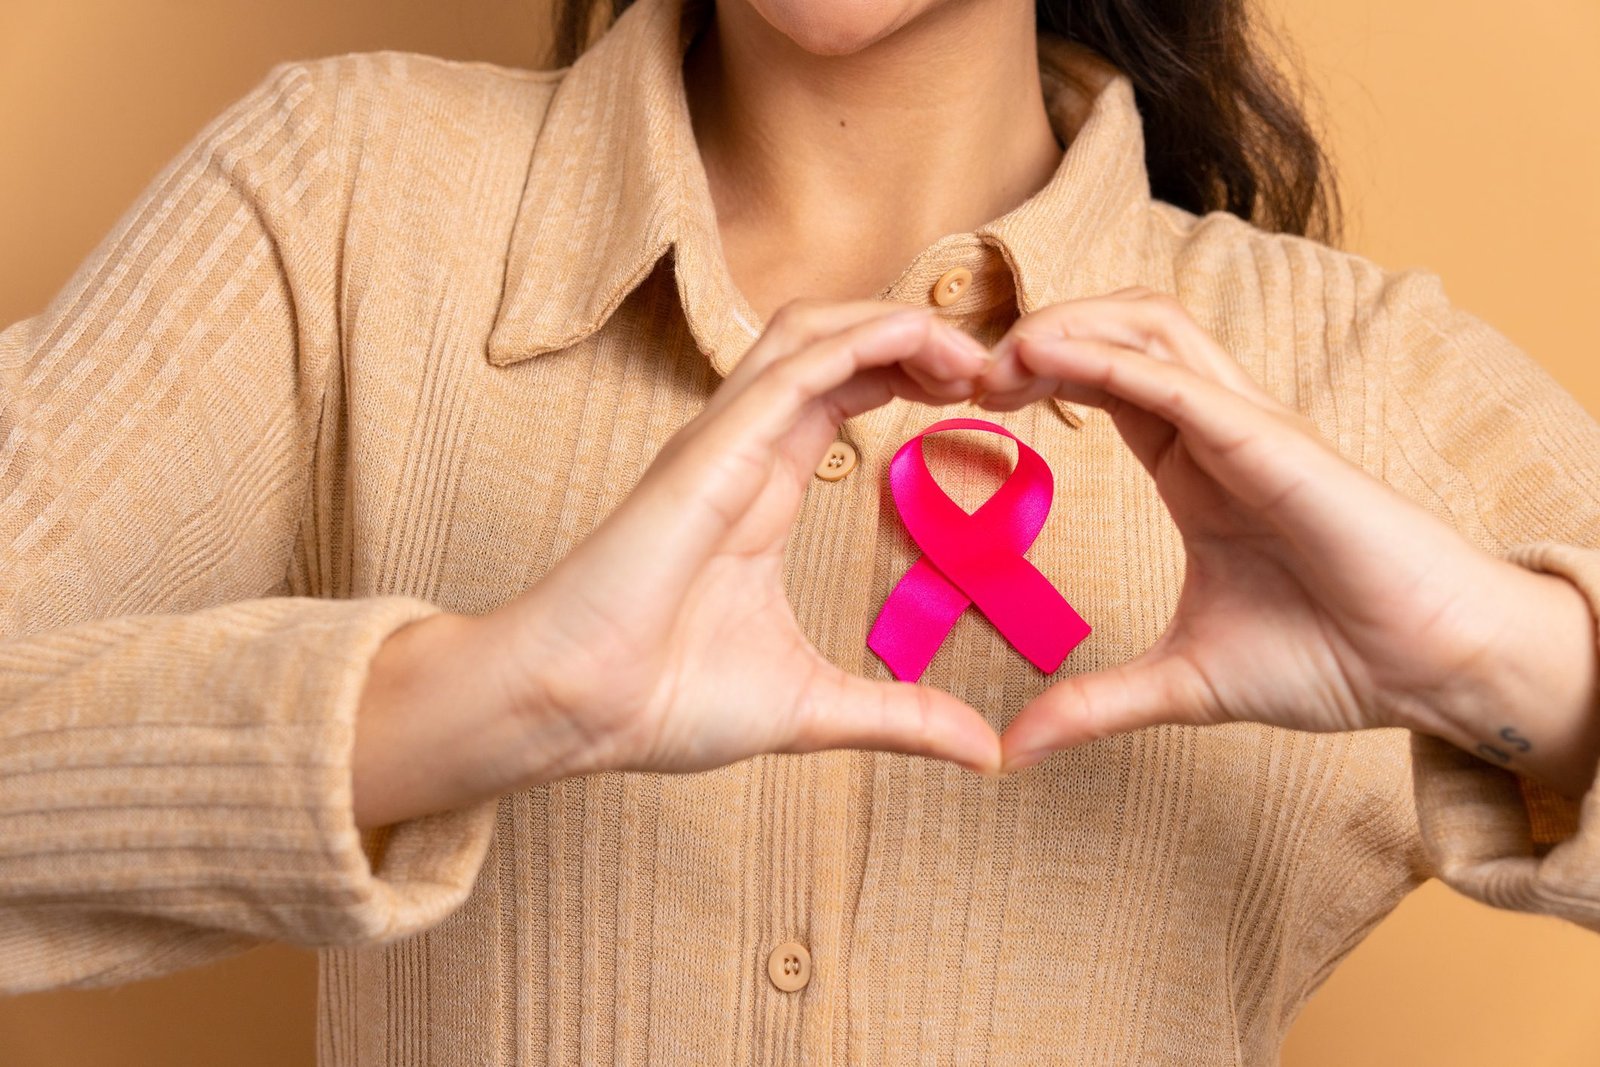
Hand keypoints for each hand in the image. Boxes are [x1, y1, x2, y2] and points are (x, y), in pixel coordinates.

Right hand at [482, 300, 1003, 783]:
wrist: (574, 710)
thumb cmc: (662, 700)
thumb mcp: (814, 707)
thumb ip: (901, 717)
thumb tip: (984, 754)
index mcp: (764, 488)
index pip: (843, 390)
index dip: (912, 374)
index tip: (983, 399)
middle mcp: (743, 450)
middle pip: (832, 342)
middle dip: (916, 335)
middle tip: (991, 369)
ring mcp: (722, 443)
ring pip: (810, 334)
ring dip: (895, 324)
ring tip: (969, 353)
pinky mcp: (711, 451)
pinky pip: (791, 369)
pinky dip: (861, 342)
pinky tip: (919, 342)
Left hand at [974, 288, 1599, 795]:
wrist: (1428, 670)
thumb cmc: (1330, 657)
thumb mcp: (1180, 680)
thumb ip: (1093, 703)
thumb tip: (1013, 751)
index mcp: (1193, 464)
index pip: (1101, 382)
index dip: (1034, 376)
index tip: (965, 402)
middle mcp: (1216, 428)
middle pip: (1118, 330)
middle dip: (1039, 334)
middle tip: (965, 375)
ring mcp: (1247, 425)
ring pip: (1150, 326)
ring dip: (1069, 327)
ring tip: (999, 359)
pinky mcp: (1273, 440)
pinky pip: (1180, 379)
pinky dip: (1110, 359)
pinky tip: (1049, 359)